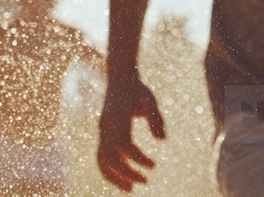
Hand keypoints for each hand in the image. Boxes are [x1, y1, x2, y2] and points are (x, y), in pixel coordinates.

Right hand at [97, 76, 165, 190]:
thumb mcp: (149, 99)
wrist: (118, 79)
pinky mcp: (102, 136)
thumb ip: (155, 118)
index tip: (153, 165)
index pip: (124, 145)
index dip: (137, 158)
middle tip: (145, 181)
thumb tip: (162, 140)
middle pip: (110, 156)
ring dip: (114, 176)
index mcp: (116, 117)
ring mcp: (101, 132)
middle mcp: (105, 126)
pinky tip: (125, 180)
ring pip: (101, 160)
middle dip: (126, 171)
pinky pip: (101, 158)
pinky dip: (110, 172)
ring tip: (131, 188)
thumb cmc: (137, 89)